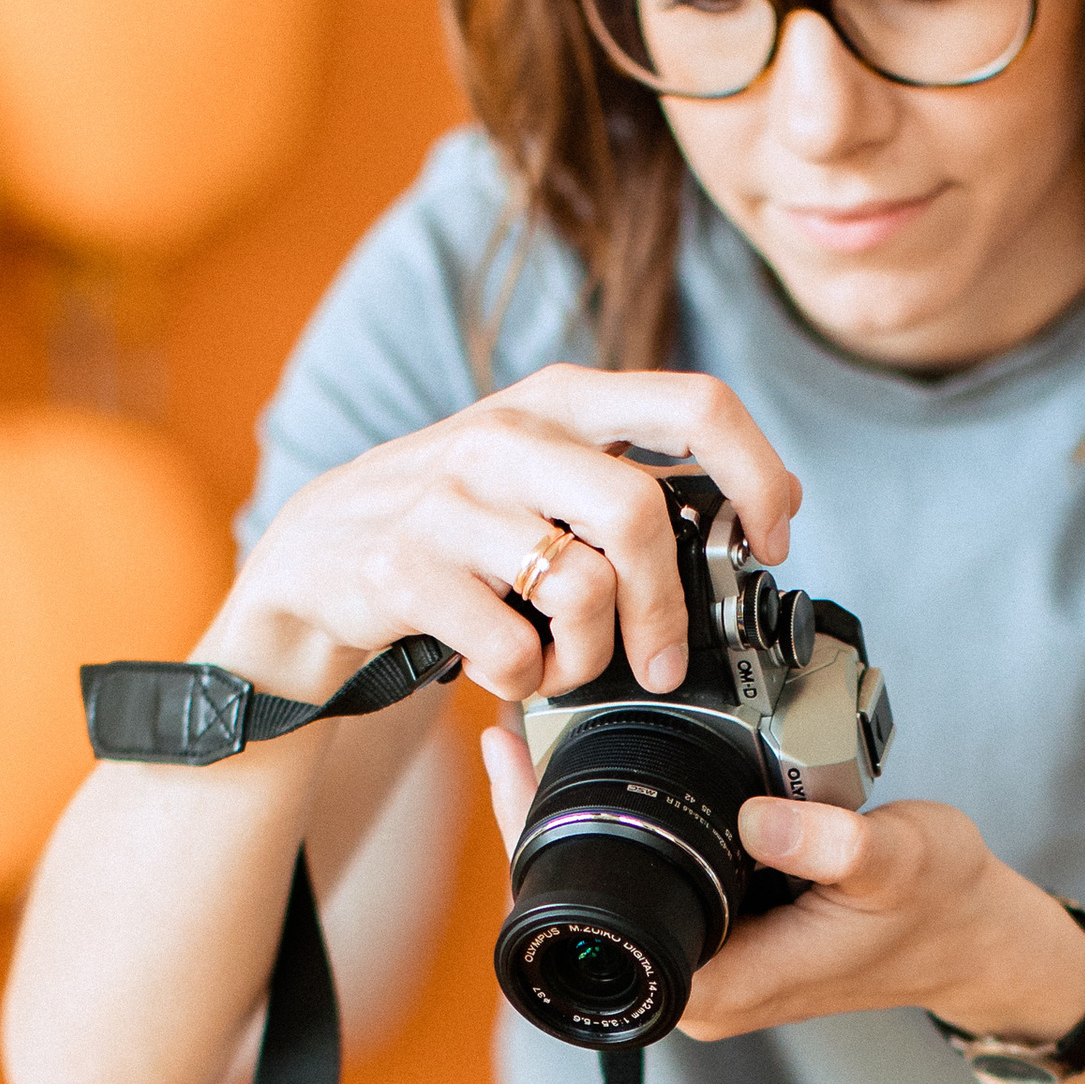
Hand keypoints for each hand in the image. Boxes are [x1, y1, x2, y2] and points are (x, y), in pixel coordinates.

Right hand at [225, 371, 801, 714]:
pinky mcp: (405, 567)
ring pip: (581, 588)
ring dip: (588, 658)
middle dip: (666, 609)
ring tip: (562, 669)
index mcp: (559, 403)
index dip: (757, 474)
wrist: (313, 561)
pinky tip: (504, 672)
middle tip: (664, 663)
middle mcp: (507, 436)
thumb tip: (737, 531)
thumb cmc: (450, 525)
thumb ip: (621, 484)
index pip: (695, 403)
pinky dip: (522, 680)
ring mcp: (450, 498)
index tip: (771, 539)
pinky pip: (511, 646)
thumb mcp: (536, 475)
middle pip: (638, 514)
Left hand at [470, 764, 1084, 1045]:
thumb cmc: (941, 909)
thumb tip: (764, 817)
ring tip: (541, 735)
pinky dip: (628, 820)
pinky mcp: (723, 928)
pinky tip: (606, 762)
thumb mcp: (894, 861)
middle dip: (539, 818)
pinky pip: (652, 875)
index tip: (513, 766)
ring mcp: (709, 959)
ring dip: (576, 816)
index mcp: (717, 988)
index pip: (590, 923)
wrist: (978, 938)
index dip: (536, 843)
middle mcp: (699, 986)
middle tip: (512, 730)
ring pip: (613, 888)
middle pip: (585, 905)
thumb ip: (832, 843)